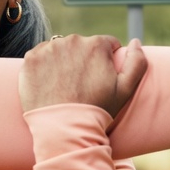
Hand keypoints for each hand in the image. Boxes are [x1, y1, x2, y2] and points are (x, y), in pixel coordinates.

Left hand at [20, 36, 147, 117]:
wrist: (63, 129)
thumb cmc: (96, 111)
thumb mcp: (126, 90)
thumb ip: (137, 62)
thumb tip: (135, 41)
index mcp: (96, 44)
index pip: (106, 44)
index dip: (106, 61)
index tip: (100, 78)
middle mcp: (72, 40)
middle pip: (82, 45)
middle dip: (84, 60)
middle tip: (81, 84)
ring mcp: (49, 48)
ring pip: (61, 49)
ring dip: (63, 60)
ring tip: (64, 85)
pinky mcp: (31, 58)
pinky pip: (40, 55)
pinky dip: (44, 66)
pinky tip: (49, 83)